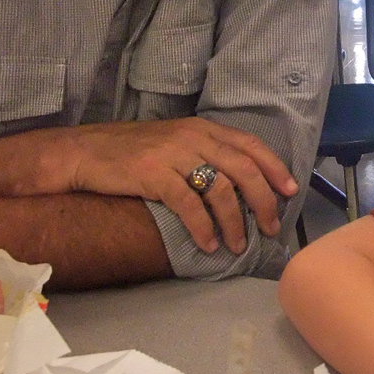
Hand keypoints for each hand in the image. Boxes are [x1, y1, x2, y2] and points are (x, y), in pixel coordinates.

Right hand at [47, 117, 295, 254]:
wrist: (83, 152)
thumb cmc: (130, 152)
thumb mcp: (174, 143)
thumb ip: (204, 155)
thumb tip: (239, 184)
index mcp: (202, 128)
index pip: (250, 144)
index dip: (275, 167)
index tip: (291, 190)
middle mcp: (193, 136)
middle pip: (244, 168)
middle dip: (264, 201)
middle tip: (271, 227)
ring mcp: (173, 154)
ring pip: (221, 189)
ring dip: (235, 222)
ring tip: (237, 245)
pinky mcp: (152, 174)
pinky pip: (189, 205)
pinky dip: (203, 227)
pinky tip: (209, 243)